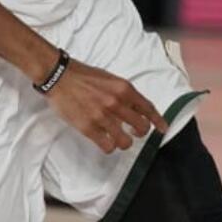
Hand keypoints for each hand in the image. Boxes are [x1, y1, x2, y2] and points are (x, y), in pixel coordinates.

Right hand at [43, 58, 168, 153]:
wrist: (59, 76)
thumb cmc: (83, 75)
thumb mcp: (109, 78)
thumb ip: (123, 93)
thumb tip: (135, 107)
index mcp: (124, 88)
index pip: (148, 108)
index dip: (158, 121)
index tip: (163, 129)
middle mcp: (116, 103)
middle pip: (141, 127)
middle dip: (140, 132)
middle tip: (134, 133)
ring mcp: (103, 117)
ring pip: (126, 141)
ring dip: (124, 142)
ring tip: (117, 138)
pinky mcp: (89, 128)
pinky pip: (108, 146)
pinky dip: (109, 146)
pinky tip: (104, 141)